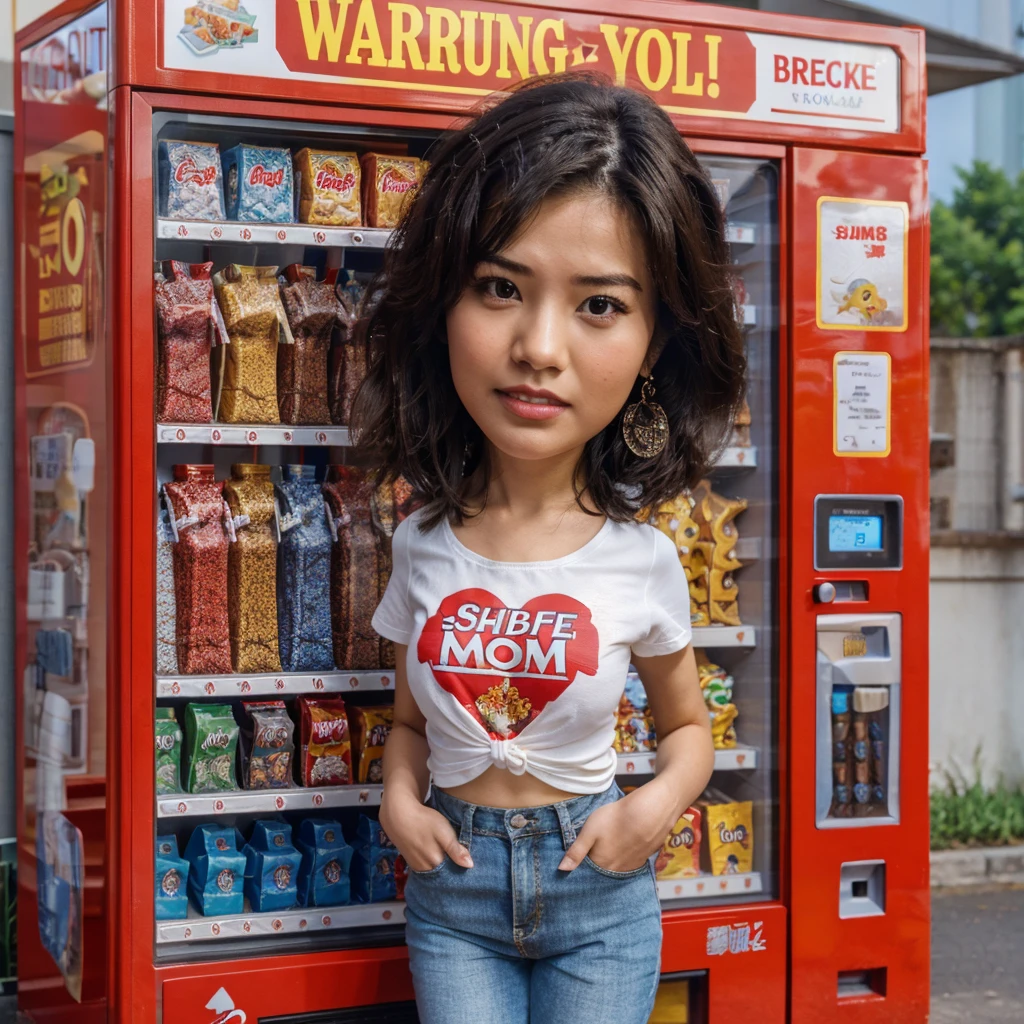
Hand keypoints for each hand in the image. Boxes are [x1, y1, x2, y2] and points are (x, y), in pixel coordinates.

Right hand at [380, 789, 473, 872]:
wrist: (398, 814)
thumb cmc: (423, 820)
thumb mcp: (443, 831)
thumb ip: (456, 850)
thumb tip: (469, 865)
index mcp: (435, 862)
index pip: (453, 872)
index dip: (460, 866)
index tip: (467, 861)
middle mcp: (425, 869)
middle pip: (443, 873)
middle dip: (451, 868)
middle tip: (458, 855)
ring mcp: (416, 866)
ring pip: (434, 870)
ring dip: (441, 865)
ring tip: (447, 853)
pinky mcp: (411, 862)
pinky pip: (426, 868)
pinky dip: (432, 863)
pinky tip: (434, 853)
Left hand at [557, 781, 678, 873]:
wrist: (649, 811)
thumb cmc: (615, 818)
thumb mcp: (589, 831)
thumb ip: (576, 851)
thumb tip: (561, 870)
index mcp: (602, 865)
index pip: (588, 872)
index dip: (583, 865)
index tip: (579, 859)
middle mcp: (617, 870)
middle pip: (603, 871)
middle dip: (597, 864)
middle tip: (596, 849)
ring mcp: (633, 865)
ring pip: (617, 866)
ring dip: (612, 860)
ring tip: (610, 847)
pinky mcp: (644, 857)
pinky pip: (630, 861)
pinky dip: (625, 856)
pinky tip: (624, 845)